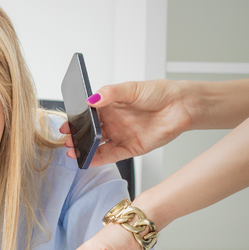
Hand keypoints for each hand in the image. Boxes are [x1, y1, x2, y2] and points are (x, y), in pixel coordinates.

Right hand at [59, 79, 192, 166]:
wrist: (182, 106)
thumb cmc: (159, 93)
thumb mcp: (132, 88)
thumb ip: (110, 93)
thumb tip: (92, 99)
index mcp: (110, 105)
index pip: (87, 114)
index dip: (76, 120)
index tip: (66, 125)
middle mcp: (113, 121)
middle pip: (90, 132)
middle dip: (77, 137)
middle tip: (67, 140)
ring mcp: (121, 135)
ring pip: (98, 145)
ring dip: (85, 150)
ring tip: (73, 152)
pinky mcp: (131, 148)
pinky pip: (112, 156)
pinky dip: (99, 159)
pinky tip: (89, 160)